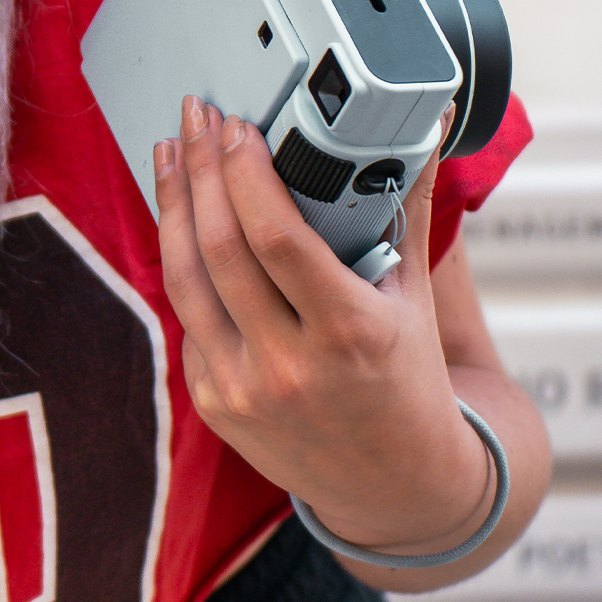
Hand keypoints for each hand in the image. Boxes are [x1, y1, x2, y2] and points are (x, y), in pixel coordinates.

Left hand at [154, 95, 491, 556]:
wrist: (396, 485)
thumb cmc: (409, 378)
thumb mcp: (415, 298)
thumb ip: (407, 208)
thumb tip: (427, 124)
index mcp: (350, 335)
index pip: (277, 240)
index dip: (245, 175)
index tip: (237, 126)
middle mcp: (290, 366)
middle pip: (220, 249)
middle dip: (203, 170)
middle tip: (197, 116)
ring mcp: (243, 390)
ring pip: (184, 279)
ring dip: (173, 205)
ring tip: (175, 151)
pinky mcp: (213, 402)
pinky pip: (187, 316)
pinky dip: (183, 261)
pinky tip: (183, 216)